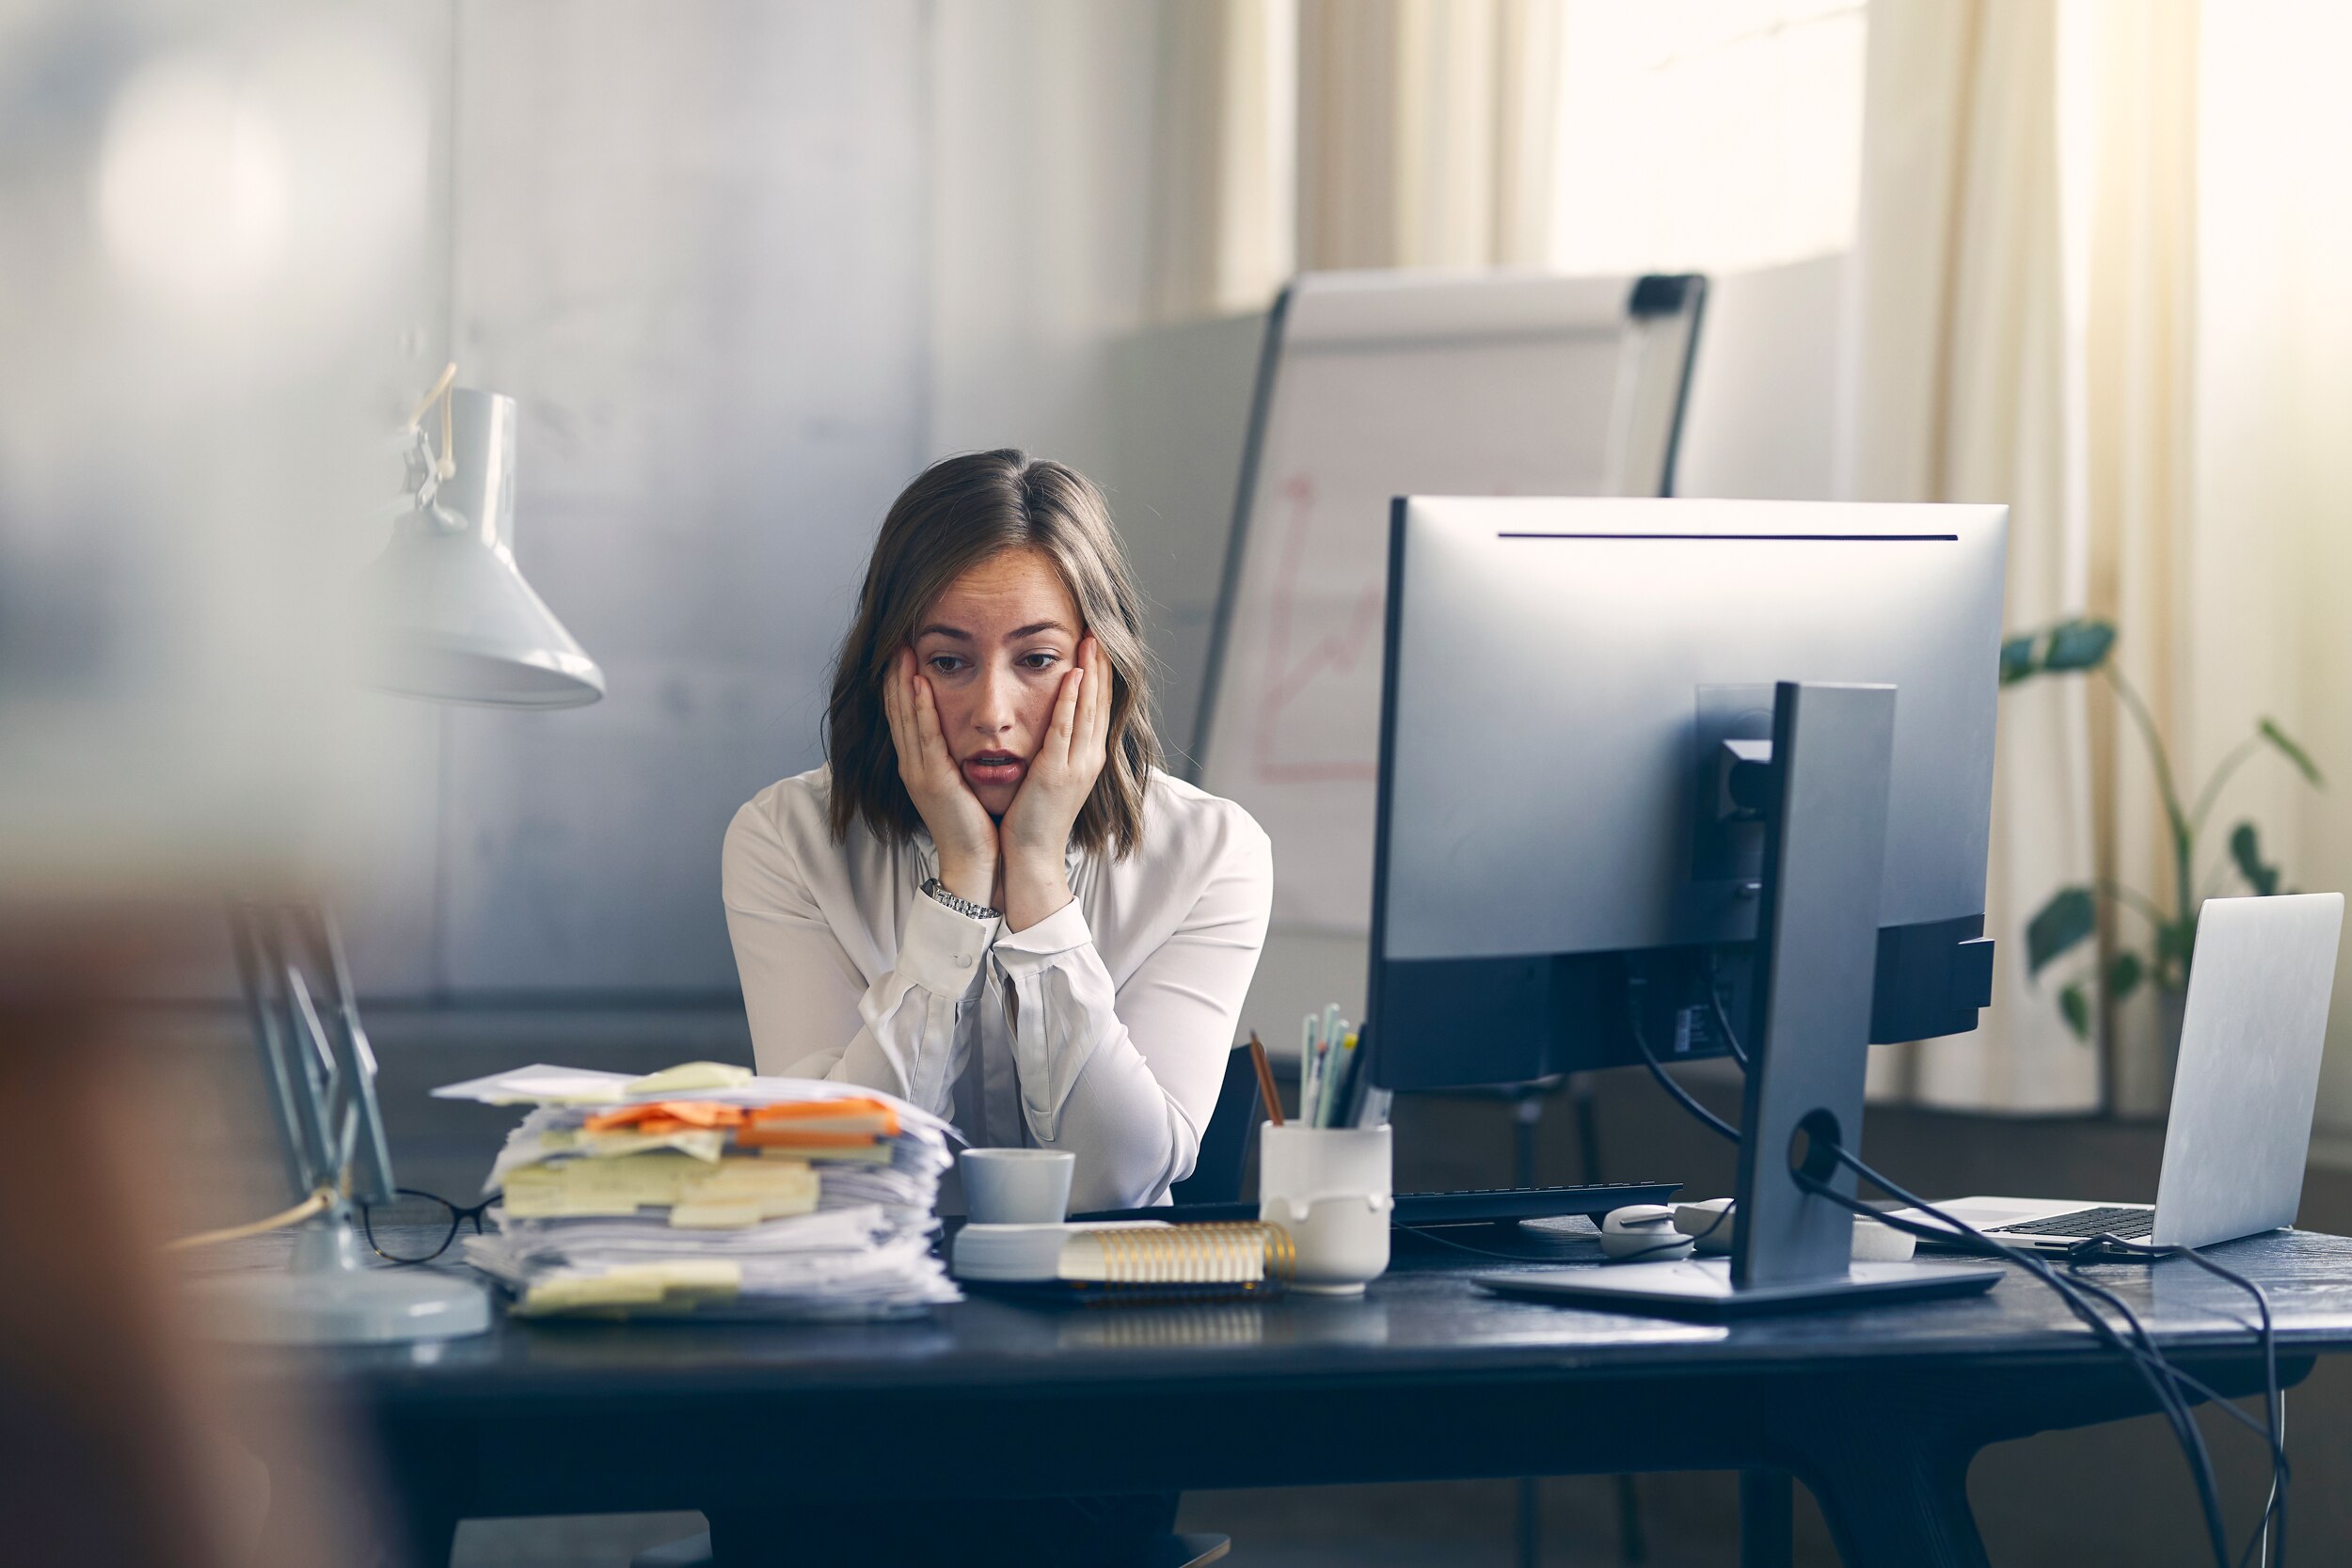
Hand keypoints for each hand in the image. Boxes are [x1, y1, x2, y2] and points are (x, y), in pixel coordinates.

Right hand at [883, 648, 997, 904]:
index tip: (901, 654)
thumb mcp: (960, 784)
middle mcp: (914, 765)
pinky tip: (921, 683)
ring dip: (903, 682)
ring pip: (907, 717)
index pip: (905, 716)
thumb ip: (955, 759)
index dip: (900, 685)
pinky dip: (922, 708)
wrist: (974, 862)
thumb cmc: (974, 825)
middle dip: (895, 675)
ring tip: (901, 650)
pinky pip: (926, 737)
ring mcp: (920, 772)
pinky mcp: (934, 780)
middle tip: (895, 641)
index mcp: (920, 765)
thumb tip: (963, 735)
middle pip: (898, 711)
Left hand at [999, 636, 1109, 929]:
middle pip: (1100, 703)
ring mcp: (1076, 767)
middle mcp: (1088, 760)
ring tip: (1092, 640)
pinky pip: (1066, 730)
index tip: (1097, 645)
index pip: (1097, 708)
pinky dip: (1072, 701)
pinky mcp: (1057, 774)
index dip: (1099, 675)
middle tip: (1101, 630)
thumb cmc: (1032, 822)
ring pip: (1089, 710)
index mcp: (1085, 760)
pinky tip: (1073, 675)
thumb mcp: (1048, 779)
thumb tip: (1049, 728)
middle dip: (1101, 665)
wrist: (1028, 859)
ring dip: (1091, 673)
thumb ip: (1052, 752)